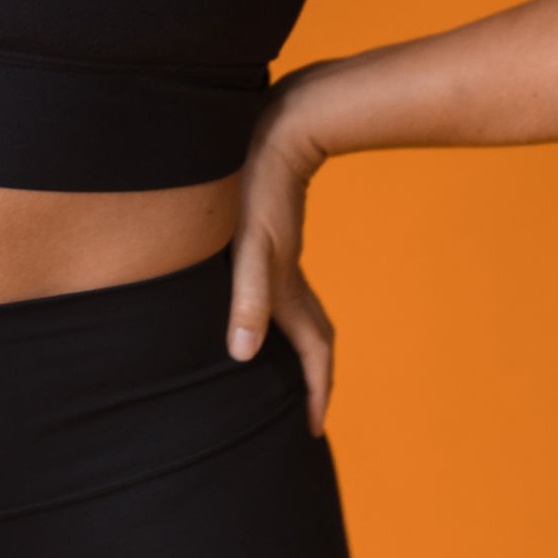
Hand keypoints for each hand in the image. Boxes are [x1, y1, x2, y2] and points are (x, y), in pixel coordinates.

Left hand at [225, 87, 335, 436]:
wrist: (281, 125)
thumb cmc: (256, 186)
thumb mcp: (250, 246)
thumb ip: (247, 298)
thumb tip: (241, 356)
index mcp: (287, 289)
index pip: (313, 354)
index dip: (316, 395)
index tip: (313, 432)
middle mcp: (290, 278)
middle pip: (313, 340)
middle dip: (312, 380)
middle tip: (307, 413)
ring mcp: (282, 256)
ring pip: (299, 314)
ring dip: (298, 347)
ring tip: (284, 372)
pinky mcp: (270, 235)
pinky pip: (284, 290)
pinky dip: (281, 313)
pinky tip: (260, 307)